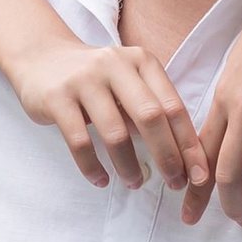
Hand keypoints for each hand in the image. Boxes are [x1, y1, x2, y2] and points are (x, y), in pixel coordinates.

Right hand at [10, 32, 209, 197]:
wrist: (41, 58)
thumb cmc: (96, 79)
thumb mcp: (128, 82)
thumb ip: (151, 109)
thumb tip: (181, 158)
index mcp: (141, 61)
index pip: (173, 106)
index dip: (189, 144)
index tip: (199, 175)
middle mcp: (114, 65)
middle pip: (150, 117)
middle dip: (167, 156)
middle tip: (174, 183)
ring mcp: (83, 80)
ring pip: (115, 132)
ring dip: (128, 166)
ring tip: (134, 183)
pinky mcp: (57, 98)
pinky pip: (79, 141)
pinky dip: (92, 167)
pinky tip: (100, 180)